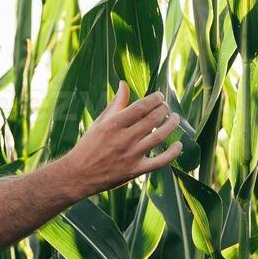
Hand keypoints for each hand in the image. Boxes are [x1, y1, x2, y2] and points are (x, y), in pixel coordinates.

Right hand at [55, 83, 182, 199]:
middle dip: (164, 109)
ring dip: (172, 125)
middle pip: (153, 118)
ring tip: (175, 118)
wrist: (79, 175)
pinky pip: (160, 162)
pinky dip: (172, 153)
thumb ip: (116, 104)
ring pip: (159, 136)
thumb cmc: (88, 145)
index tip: (160, 96)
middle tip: (167, 107)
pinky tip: (179, 145)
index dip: (155, 99)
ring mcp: (131, 155)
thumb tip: (124, 84)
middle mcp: (123, 139)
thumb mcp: (100, 122)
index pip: (141, 106)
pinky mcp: (136, 170)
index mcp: (113, 124)